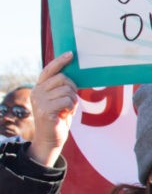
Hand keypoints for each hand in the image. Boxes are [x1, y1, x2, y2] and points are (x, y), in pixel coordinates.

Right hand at [28, 51, 78, 166]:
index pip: (49, 70)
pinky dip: (71, 107)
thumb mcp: (60, 100)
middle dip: (72, 88)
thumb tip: (73, 74)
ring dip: (73, 100)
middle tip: (70, 100)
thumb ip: (62, 88)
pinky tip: (65, 114)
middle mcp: (37, 91)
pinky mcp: (45, 110)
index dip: (60, 61)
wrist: (50, 139)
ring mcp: (40, 100)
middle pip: (63, 78)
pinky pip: (67, 101)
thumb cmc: (58, 118)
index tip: (71, 54)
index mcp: (40, 87)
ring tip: (66, 109)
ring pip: (67, 90)